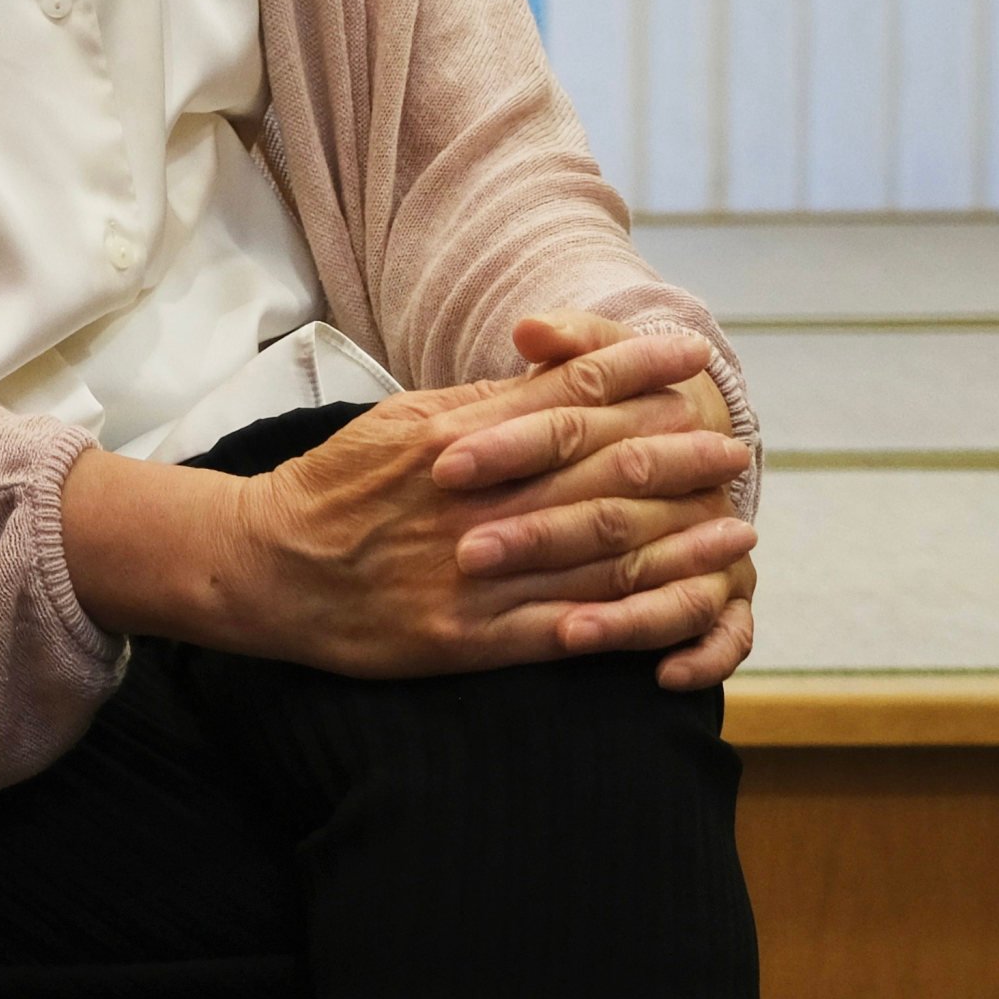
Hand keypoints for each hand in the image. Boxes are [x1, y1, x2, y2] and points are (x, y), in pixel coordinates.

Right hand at [63, 330, 753, 681]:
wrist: (262, 570)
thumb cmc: (335, 488)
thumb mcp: (399, 421)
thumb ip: (480, 405)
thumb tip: (556, 372)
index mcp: (456, 435)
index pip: (566, 392)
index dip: (637, 371)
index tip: (692, 358)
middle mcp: (472, 500)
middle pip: (598, 470)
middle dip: (678, 458)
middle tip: (736, 450)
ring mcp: (472, 574)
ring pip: (597, 553)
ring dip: (678, 541)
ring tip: (736, 531)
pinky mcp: (467, 640)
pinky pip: (565, 631)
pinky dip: (632, 621)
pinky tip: (683, 611)